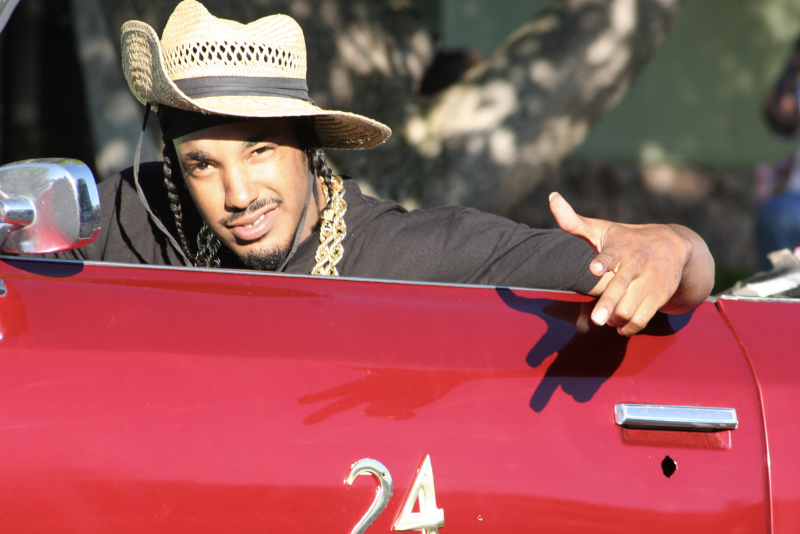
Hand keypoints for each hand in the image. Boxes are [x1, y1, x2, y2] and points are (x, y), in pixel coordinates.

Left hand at [549, 192, 713, 335]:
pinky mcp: (660, 295)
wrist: (673, 246)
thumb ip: (573, 221)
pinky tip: (619, 326)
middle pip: (621, 286)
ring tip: (605, 318)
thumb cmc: (625, 239)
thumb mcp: (602, 228)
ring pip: (631, 307)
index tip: (594, 269)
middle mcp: (636, 263)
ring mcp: (650, 281)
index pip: (611, 253)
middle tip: (596, 320)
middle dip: (609, 303)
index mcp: (620, 245)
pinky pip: (643, 318)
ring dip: (615, 317)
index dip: (603, 261)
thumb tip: (552, 197)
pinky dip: (629, 327)